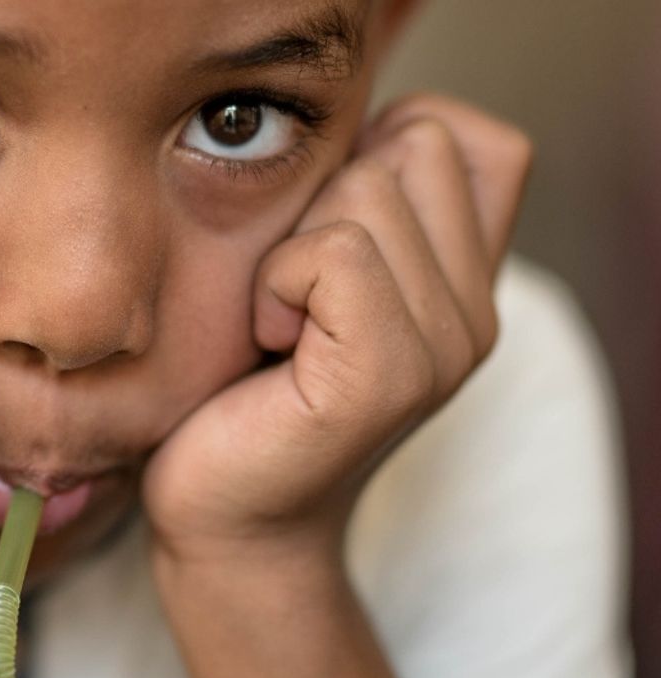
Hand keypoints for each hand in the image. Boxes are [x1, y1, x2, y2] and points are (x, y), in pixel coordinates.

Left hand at [142, 94, 531, 563]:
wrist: (228, 522)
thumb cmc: (244, 399)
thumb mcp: (311, 286)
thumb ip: (362, 215)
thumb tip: (357, 131)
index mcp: (462, 283)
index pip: (472, 138)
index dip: (384, 153)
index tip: (323, 238)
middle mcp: (473, 312)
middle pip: (415, 144)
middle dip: (325, 198)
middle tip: (289, 294)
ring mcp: (444, 346)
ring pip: (367, 191)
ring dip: (288, 248)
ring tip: (276, 327)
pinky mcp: (390, 376)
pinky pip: (335, 253)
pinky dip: (275, 283)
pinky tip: (266, 343)